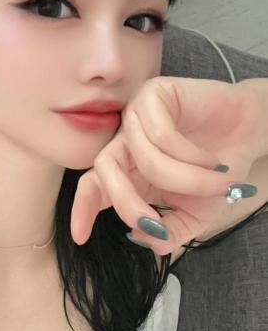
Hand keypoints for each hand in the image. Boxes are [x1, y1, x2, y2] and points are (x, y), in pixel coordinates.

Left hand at [70, 76, 259, 254]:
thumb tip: (142, 236)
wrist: (252, 135)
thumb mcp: (194, 216)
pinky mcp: (154, 94)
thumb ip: (168, 233)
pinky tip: (212, 160)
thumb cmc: (219, 174)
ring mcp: (136, 117)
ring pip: (144, 158)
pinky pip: (162, 134)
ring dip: (184, 180)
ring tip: (217, 184)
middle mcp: (125, 143)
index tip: (79, 236)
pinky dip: (191, 156)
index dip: (81, 209)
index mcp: (127, 172)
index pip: (92, 187)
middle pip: (104, 170)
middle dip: (127, 202)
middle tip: (155, 221)